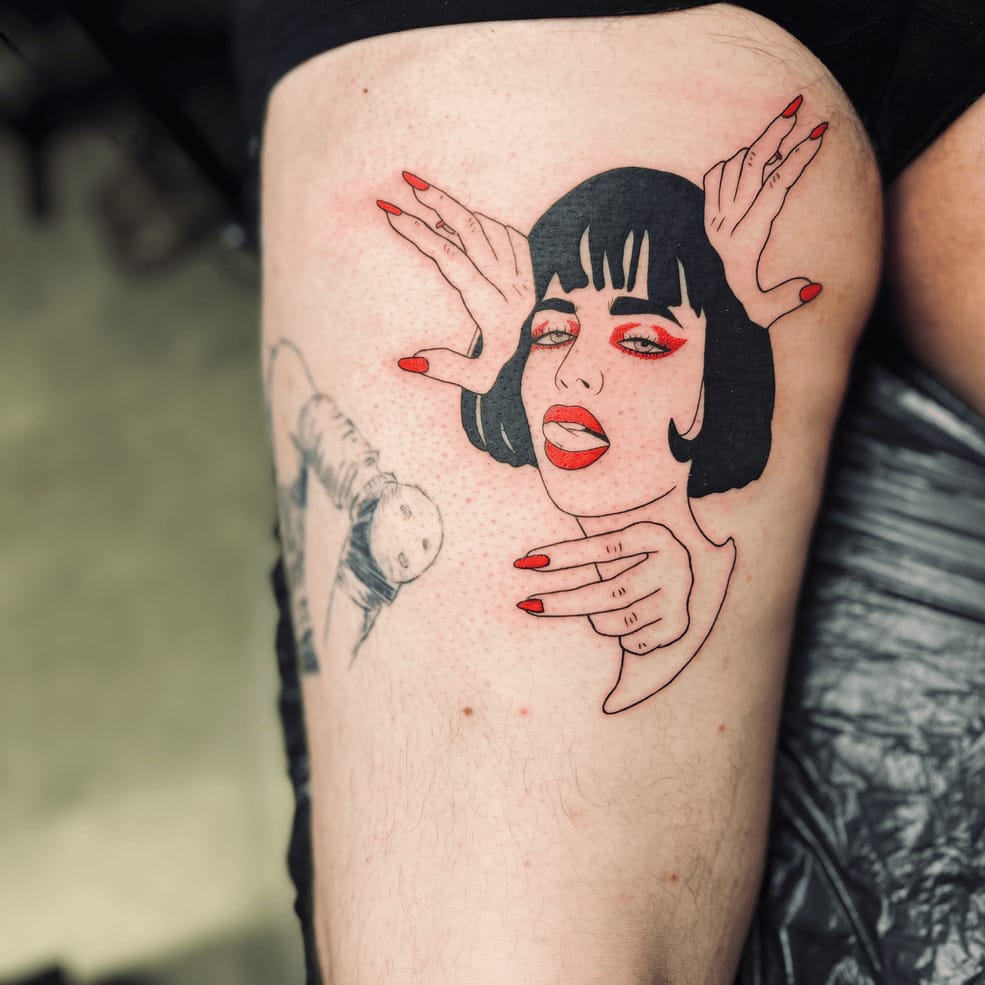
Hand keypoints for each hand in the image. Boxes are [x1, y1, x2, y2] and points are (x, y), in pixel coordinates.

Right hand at [379, 172, 533, 393]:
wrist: (541, 369)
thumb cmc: (502, 373)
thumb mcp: (478, 380)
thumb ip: (447, 368)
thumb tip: (410, 361)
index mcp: (495, 309)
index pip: (452, 261)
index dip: (421, 235)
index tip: (393, 215)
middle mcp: (512, 287)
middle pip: (472, 233)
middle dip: (438, 203)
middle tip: (409, 181)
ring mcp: (525, 276)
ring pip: (489, 229)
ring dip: (456, 211)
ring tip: (426, 201)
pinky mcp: (531, 270)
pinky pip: (508, 234)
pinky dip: (481, 224)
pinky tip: (457, 224)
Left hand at [514, 522, 692, 653]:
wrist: (681, 572)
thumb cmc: (633, 554)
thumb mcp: (618, 536)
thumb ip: (589, 539)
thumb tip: (536, 553)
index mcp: (654, 534)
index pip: (604, 547)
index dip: (566, 555)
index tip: (530, 562)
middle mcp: (673, 564)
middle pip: (610, 593)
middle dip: (563, 602)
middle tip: (529, 604)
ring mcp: (678, 596)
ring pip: (619, 622)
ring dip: (596, 621)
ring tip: (591, 612)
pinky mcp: (679, 625)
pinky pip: (634, 642)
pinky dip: (621, 638)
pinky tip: (620, 626)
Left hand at [703, 95, 826, 328]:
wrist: (718, 309)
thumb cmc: (753, 308)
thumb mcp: (768, 311)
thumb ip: (789, 300)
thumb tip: (813, 287)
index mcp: (745, 240)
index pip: (775, 188)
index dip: (797, 159)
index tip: (819, 133)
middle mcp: (725, 224)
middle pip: (752, 166)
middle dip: (776, 133)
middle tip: (797, 105)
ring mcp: (712, 217)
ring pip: (734, 166)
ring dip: (761, 145)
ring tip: (785, 130)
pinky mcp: (706, 214)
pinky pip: (715, 175)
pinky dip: (734, 161)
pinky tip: (754, 160)